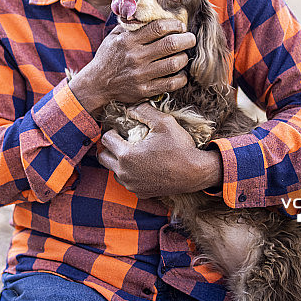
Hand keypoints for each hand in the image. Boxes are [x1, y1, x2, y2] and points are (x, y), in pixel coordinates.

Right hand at [69, 19, 195, 113]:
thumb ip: (130, 25)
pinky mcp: (144, 90)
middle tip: (191, 39)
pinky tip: (180, 74)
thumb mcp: (114, 36)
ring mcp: (140, 75)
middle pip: (171, 44)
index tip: (180, 26)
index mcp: (129, 40)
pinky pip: (171, 84)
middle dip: (187, 39)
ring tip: (184, 56)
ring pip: (174, 64)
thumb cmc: (108, 57)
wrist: (96, 84)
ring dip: (184, 58)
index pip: (159, 28)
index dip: (175, 25)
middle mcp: (135, 57)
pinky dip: (181, 78)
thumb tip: (145, 9)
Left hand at [97, 103, 221, 198]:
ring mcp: (132, 185)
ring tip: (132, 153)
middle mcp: (125, 173)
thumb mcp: (164, 122)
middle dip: (109, 148)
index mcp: (126, 155)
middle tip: (121, 141)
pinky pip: (127, 183)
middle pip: (103, 158)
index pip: (106, 140)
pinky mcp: (140, 193)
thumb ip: (144, 111)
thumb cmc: (180, 147)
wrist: (196, 173)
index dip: (112, 131)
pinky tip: (142, 166)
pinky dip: (130, 174)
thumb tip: (130, 108)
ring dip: (118, 162)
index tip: (120, 130)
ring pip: (114, 172)